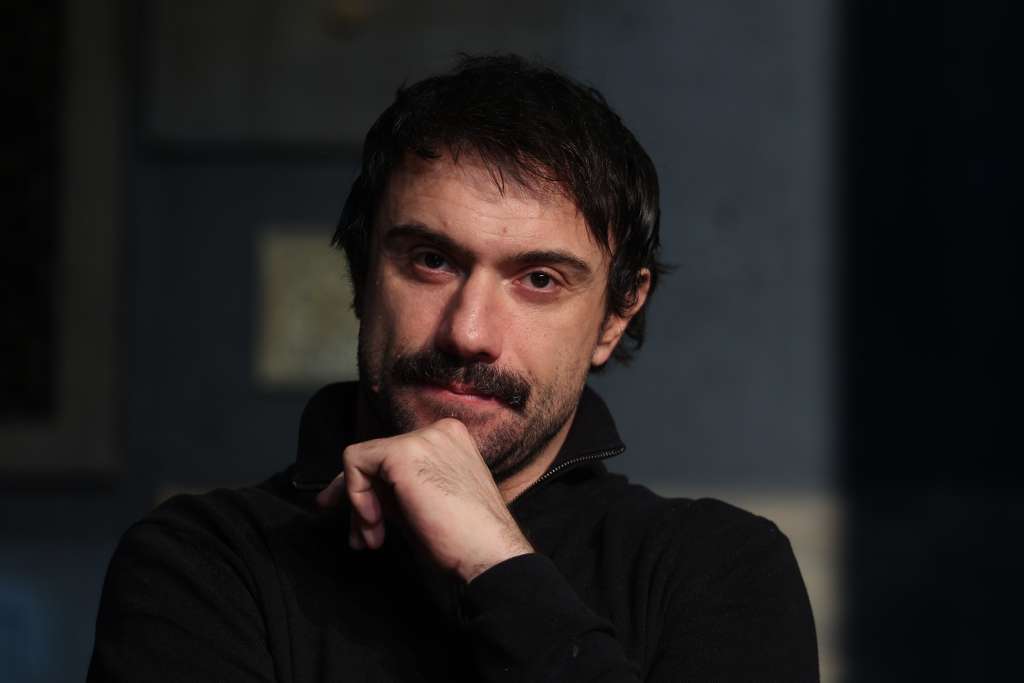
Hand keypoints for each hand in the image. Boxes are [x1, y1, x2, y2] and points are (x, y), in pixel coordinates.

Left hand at [315, 418, 533, 581]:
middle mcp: (439, 431)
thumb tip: (353, 490)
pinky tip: (373, 521)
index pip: (396, 457)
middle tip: (361, 534)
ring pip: (364, 460)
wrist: (488, 553)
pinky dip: (355, 494)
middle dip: (361, 498)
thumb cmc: (465, 540)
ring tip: (372, 537)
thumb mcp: (425, 505)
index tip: (368, 520)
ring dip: (360, 504)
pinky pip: (356, 461)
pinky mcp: (403, 452)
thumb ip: (395, 491)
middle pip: (379, 458)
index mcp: (451, 441)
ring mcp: (423, 438)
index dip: (375, 489)